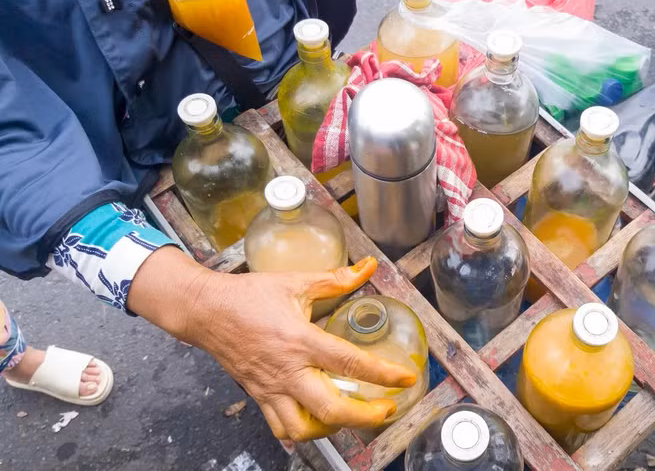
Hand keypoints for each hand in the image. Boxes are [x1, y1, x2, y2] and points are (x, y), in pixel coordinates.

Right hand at [129, 248, 416, 440]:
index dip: (383, 373)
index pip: (350, 362)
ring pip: (304, 428)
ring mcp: (271, 388)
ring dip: (333, 429)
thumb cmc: (247, 296)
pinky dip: (303, 431)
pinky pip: (281, 427)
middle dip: (366, 417)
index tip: (405, 378)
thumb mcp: (295, 282)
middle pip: (332, 410)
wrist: (205, 311)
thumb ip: (336, 278)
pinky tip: (318, 421)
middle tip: (386, 409)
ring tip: (352, 416)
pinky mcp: (259, 396)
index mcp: (300, 340)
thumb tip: (368, 266)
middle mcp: (287, 371)